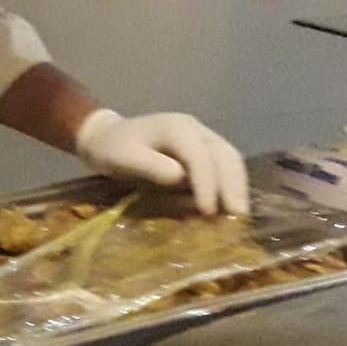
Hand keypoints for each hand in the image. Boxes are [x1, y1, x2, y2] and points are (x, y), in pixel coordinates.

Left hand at [74, 110, 249, 215]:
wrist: (108, 137)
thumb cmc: (113, 149)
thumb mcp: (124, 158)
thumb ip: (151, 167)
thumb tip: (180, 178)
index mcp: (178, 128)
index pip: (200, 157)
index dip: (207, 184)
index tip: (208, 211)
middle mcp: (197, 130)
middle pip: (226, 156)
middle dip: (233, 187)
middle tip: (238, 217)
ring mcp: (203, 140)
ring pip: (230, 161)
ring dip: (237, 188)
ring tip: (238, 216)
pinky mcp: (203, 153)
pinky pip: (223, 168)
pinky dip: (229, 187)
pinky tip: (227, 208)